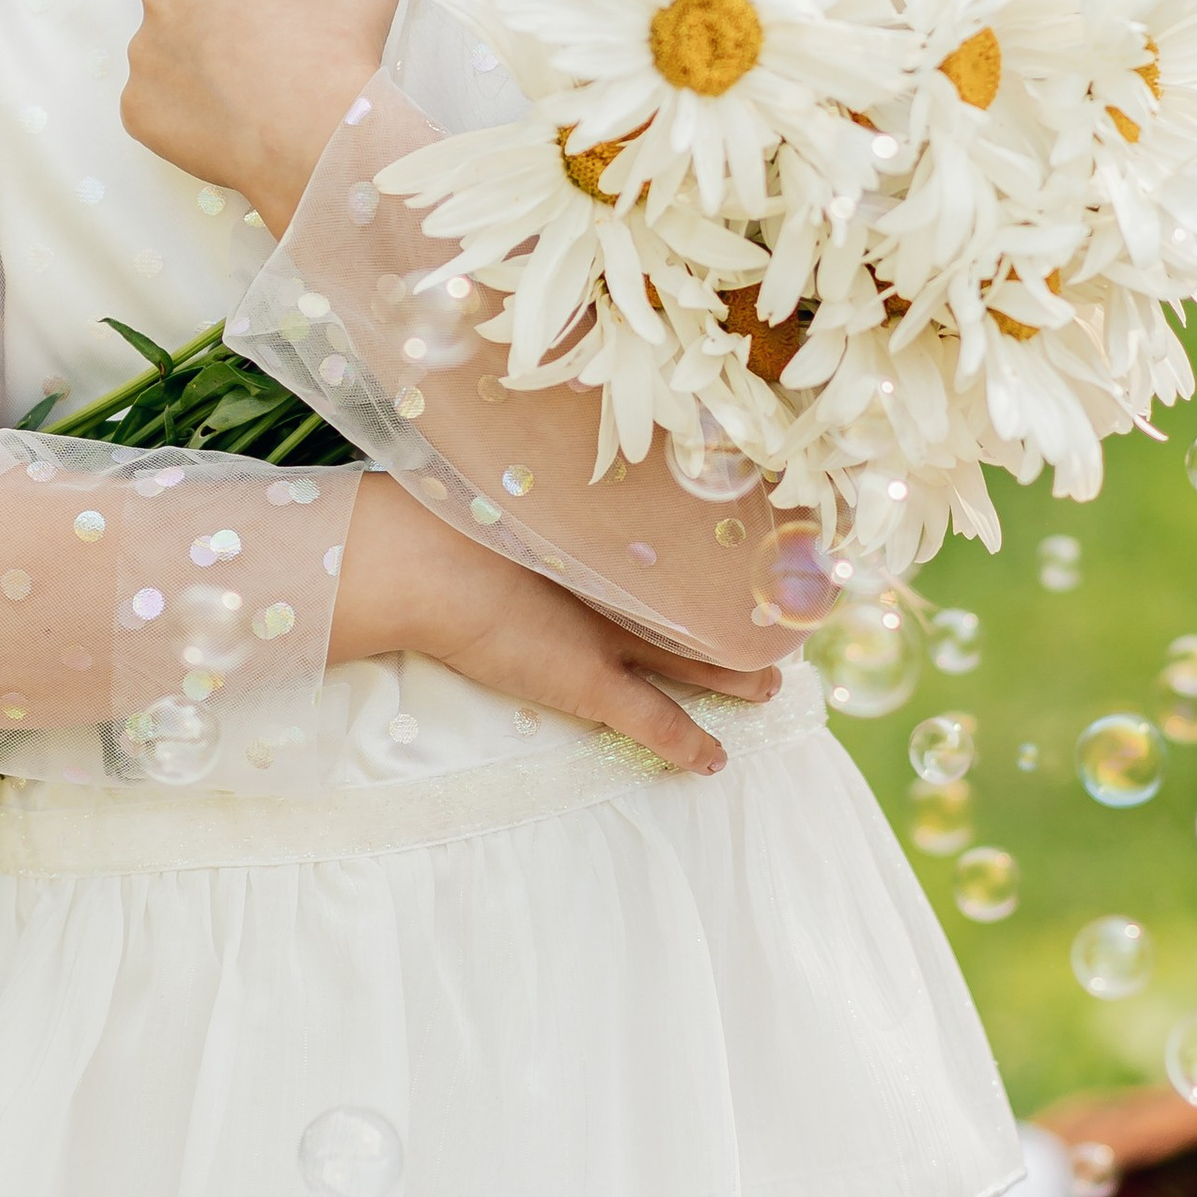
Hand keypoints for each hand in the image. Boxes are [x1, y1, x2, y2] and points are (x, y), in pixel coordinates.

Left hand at [123, 0, 398, 227]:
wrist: (318, 137)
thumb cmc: (337, 52)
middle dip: (206, 7)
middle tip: (254, 38)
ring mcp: (144, 54)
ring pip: (162, 46)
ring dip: (192, 58)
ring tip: (243, 86)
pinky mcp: (138, 107)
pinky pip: (154, 100)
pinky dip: (183, 108)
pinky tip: (227, 119)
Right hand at [331, 484, 780, 776]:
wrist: (423, 561)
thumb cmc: (442, 516)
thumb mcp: (498, 486)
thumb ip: (531, 485)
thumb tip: (535, 437)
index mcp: (596, 537)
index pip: (665, 553)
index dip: (698, 561)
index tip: (734, 555)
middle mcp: (615, 585)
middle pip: (692, 604)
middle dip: (732, 616)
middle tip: (773, 620)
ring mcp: (609, 633)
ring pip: (692, 659)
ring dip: (732, 675)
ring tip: (771, 685)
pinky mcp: (591, 681)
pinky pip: (654, 720)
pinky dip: (686, 742)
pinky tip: (715, 760)